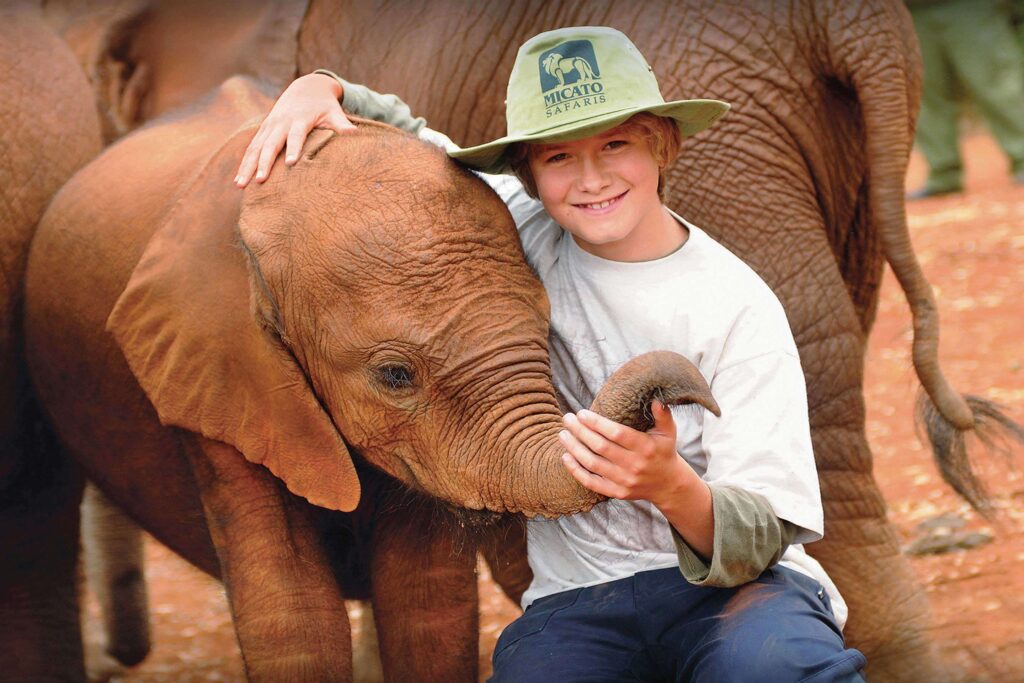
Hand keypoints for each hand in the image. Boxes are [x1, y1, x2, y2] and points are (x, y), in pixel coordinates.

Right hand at [234, 73, 355, 186]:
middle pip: (271, 144)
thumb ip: (342, 124)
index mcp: (300, 119)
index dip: (294, 148)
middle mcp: (281, 123)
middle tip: (260, 181)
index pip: (296, 135)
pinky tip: (239, 180)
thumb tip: (355, 134)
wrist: (306, 87)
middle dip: (264, 162)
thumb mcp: (334, 112)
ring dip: (247, 166)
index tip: (292, 163)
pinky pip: (251, 148)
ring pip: (256, 148)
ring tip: (240, 185)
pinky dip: (244, 163)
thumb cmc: (324, 106)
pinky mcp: (263, 131)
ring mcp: (269, 126)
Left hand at [559, 400, 691, 506]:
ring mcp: (625, 481)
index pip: (617, 434)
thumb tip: (656, 398)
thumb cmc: (664, 451)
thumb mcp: (668, 432)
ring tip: (562, 434)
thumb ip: (662, 415)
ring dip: (574, 448)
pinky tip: (565, 457)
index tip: (581, 413)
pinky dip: (576, 470)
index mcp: (645, 447)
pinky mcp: (617, 493)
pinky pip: (591, 482)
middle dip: (580, 431)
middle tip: (567, 418)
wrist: (668, 485)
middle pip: (600, 447)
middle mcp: (634, 465)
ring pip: (593, 464)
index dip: (597, 423)